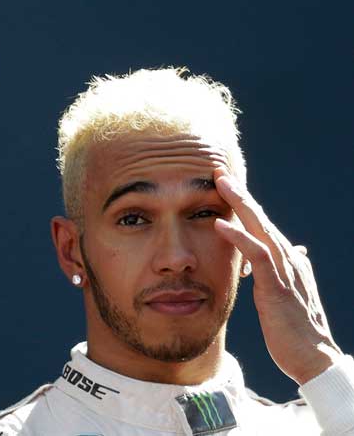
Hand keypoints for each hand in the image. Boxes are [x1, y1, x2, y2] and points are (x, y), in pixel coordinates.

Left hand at [212, 167, 342, 384]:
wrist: (313, 358)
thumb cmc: (296, 329)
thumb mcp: (289, 292)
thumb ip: (289, 269)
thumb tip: (297, 250)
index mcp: (287, 259)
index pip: (263, 224)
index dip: (244, 204)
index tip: (223, 185)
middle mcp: (289, 259)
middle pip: (261, 217)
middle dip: (240, 193)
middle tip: (218, 171)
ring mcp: (285, 271)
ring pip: (261, 227)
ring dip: (240, 204)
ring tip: (219, 184)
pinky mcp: (277, 286)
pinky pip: (258, 254)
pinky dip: (239, 236)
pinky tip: (220, 223)